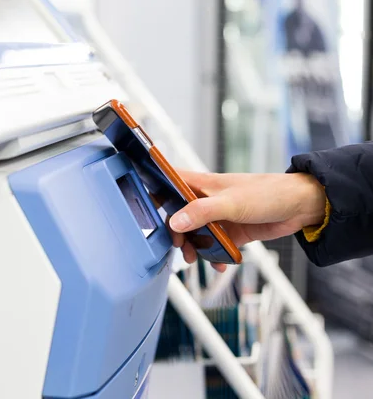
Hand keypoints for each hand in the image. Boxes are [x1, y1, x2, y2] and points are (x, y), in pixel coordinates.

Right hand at [167, 170, 326, 271]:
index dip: (154, 189)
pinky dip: (213, 256)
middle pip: (178, 214)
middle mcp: (206, 199)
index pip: (169, 181)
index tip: (143, 204)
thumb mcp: (231, 203)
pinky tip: (218, 263)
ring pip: (195, 233)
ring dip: (193, 247)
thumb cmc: (267, 193)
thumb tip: (175, 222)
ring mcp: (218, 216)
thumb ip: (201, 212)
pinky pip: (214, 246)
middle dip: (175, 232)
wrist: (300, 206)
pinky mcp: (231, 231)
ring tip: (195, 258)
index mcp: (202, 184)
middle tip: (178, 245)